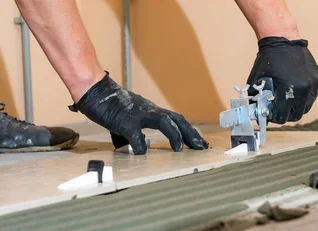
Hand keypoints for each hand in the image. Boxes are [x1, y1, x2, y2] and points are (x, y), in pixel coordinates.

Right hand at [69, 72, 208, 154]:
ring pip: (164, 122)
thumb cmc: (109, 105)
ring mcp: (138, 114)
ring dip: (174, 135)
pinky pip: (135, 135)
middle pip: (177, 119)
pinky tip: (142, 153)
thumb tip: (133, 148)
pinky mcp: (124, 120)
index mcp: (152, 111)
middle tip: (202, 147)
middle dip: (191, 134)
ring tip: (180, 150)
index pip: (177, 120)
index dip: (189, 131)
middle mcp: (149, 111)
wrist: (94, 90)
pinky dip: (140, 145)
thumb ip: (132, 135)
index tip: (199, 143)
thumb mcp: (126, 121)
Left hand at [246, 36, 317, 123]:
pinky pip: (312, 95)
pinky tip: (294, 88)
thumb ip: (256, 98)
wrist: (283, 39)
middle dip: (286, 114)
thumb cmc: (269, 58)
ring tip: (286, 99)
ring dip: (296, 106)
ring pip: (307, 105)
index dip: (275, 117)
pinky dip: (304, 96)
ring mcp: (315, 84)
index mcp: (291, 89)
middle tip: (278, 109)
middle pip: (297, 114)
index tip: (270, 114)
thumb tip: (255, 112)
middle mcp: (306, 88)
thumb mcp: (258, 80)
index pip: (284, 116)